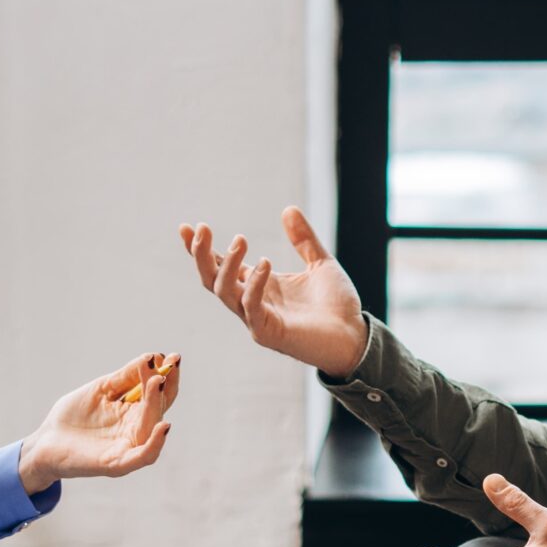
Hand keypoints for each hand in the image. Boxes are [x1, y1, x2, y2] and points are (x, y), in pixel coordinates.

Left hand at [17, 350, 180, 494]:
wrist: (46, 442)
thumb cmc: (74, 416)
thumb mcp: (102, 389)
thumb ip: (126, 377)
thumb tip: (152, 358)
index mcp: (135, 411)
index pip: (159, 393)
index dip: (168, 375)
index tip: (172, 357)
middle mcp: (137, 428)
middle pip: (159, 406)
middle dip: (165, 385)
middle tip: (167, 365)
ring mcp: (128, 446)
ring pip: (151, 425)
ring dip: (157, 404)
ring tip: (157, 382)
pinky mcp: (117, 463)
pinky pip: (143, 456)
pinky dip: (155, 443)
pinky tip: (162, 426)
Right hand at [181, 207, 367, 378]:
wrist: (356, 337)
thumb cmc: (337, 307)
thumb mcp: (321, 264)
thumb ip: (304, 240)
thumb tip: (288, 209)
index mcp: (259, 286)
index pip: (221, 266)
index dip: (203, 248)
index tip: (189, 226)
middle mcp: (252, 303)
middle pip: (211, 279)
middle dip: (201, 255)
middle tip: (202, 228)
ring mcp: (257, 319)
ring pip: (224, 292)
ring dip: (227, 265)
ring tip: (240, 240)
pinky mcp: (269, 333)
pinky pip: (251, 308)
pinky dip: (254, 285)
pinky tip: (264, 263)